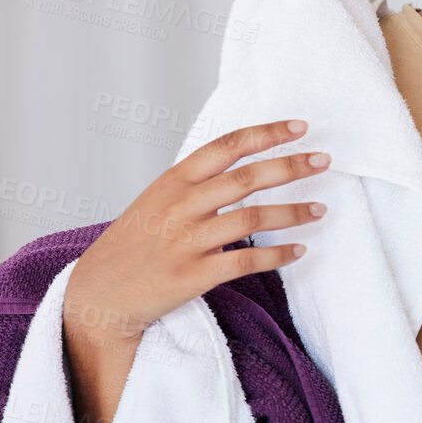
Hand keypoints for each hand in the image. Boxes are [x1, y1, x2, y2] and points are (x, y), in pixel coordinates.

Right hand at [62, 118, 329, 353]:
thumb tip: (242, 162)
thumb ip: (194, 184)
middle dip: (291, 166)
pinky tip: (299, 251)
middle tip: (324, 160)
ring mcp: (186, 242)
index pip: (226, 147)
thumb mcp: (155, 201)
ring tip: (320, 210)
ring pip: (252, 219)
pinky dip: (277, 256)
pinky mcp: (192, 277)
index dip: (266, 134)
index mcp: (172, 182)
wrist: (96, 296)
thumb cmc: (133, 246)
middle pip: (246, 178)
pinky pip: (246, 262)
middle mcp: (180, 207)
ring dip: (292, 213)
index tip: (300, 126)